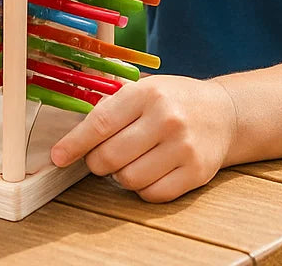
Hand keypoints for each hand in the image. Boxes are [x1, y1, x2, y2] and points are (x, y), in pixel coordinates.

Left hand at [50, 75, 237, 201]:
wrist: (224, 113)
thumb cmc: (174, 99)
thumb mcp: (145, 87)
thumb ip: (112, 103)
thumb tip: (74, 128)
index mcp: (148, 93)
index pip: (101, 122)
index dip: (75, 143)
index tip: (58, 156)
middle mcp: (166, 119)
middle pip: (111, 156)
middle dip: (96, 162)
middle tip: (99, 158)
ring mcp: (183, 148)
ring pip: (129, 179)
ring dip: (119, 176)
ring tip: (127, 161)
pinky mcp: (196, 173)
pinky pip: (152, 194)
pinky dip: (141, 189)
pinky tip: (146, 171)